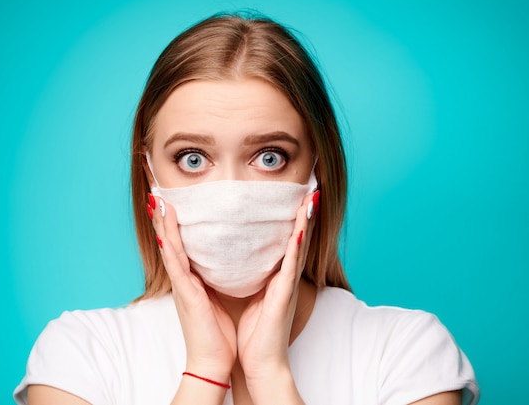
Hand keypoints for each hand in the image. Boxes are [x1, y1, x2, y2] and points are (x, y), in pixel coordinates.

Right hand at [149, 195, 236, 381]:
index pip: (180, 241)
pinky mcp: (186, 297)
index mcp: (191, 278)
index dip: (173, 220)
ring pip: (169, 249)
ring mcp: (182, 287)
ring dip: (162, 225)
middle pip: (169, 240)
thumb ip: (217, 277)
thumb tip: (226, 260)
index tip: (171, 198)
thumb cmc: (218, 331)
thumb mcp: (217, 296)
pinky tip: (165, 235)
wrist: (214, 361)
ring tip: (158, 201)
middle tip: (157, 190)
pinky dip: (170, 250)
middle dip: (162, 216)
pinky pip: (177, 269)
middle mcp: (182, 279)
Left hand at [236, 190, 318, 400]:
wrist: (259, 362)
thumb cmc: (253, 332)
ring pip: (298, 247)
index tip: (296, 193)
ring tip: (310, 198)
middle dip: (304, 212)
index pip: (286, 239)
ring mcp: (288, 286)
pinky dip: (295, 250)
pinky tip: (298, 233)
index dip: (292, 216)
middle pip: (298, 237)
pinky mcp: (284, 298)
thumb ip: (248, 275)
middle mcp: (286, 277)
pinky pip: (290, 270)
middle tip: (310, 186)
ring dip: (305, 223)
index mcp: (276, 276)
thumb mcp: (249, 295)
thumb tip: (237, 257)